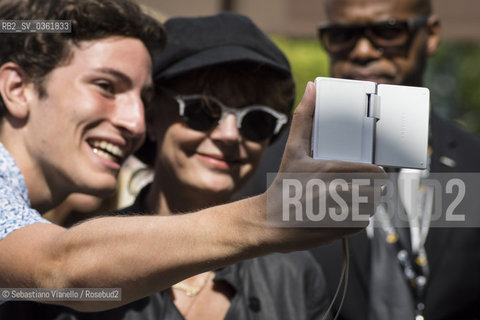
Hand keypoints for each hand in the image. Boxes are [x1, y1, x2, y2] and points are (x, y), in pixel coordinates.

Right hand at [264, 81, 385, 251]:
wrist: (268, 221)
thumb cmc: (283, 184)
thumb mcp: (293, 150)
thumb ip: (304, 118)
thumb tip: (312, 87)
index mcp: (328, 170)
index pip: (373, 172)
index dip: (377, 173)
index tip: (373, 173)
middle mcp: (334, 192)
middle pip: (375, 191)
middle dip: (371, 189)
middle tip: (361, 187)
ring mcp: (337, 214)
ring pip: (371, 208)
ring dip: (367, 204)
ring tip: (353, 200)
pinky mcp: (337, 232)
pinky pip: (362, 224)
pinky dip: (358, 219)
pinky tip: (343, 214)